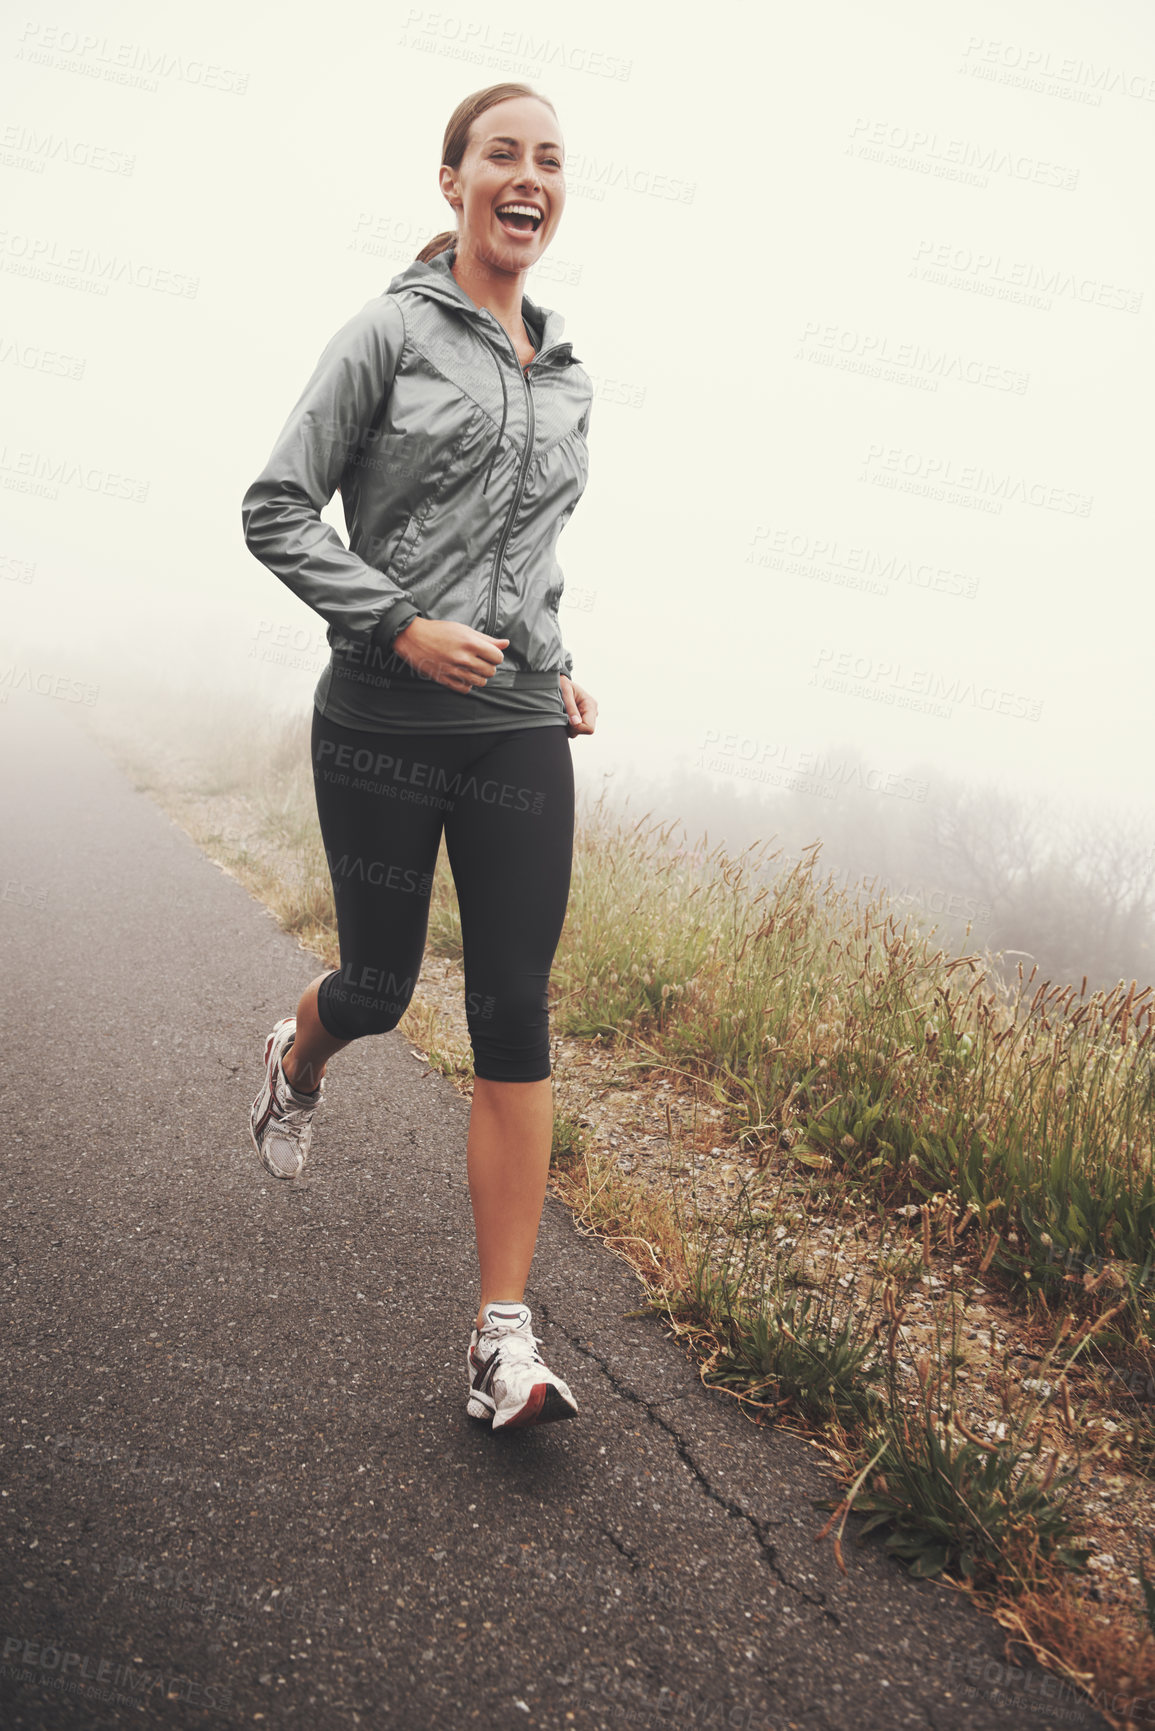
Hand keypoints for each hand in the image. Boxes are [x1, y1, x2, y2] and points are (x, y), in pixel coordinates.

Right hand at [391, 618, 508, 692]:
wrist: (413, 637)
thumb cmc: (440, 631)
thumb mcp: (464, 630)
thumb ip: (486, 639)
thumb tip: (506, 644)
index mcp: (470, 643)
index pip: (497, 657)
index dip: (495, 656)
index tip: (488, 653)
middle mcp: (463, 658)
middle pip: (491, 671)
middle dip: (488, 666)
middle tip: (479, 660)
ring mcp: (454, 671)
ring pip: (480, 682)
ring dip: (479, 676)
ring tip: (471, 668)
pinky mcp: (445, 680)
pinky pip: (466, 689)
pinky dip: (467, 684)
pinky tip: (462, 675)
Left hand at [560, 674, 595, 736]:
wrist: (562, 682)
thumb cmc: (563, 685)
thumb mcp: (566, 693)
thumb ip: (571, 708)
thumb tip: (576, 723)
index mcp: (591, 705)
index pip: (589, 728)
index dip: (577, 728)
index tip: (567, 721)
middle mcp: (593, 712)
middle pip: (584, 730)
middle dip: (572, 727)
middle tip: (563, 715)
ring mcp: (588, 715)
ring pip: (579, 731)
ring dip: (569, 726)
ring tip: (563, 713)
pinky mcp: (583, 718)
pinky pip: (576, 729)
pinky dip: (568, 725)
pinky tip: (565, 715)